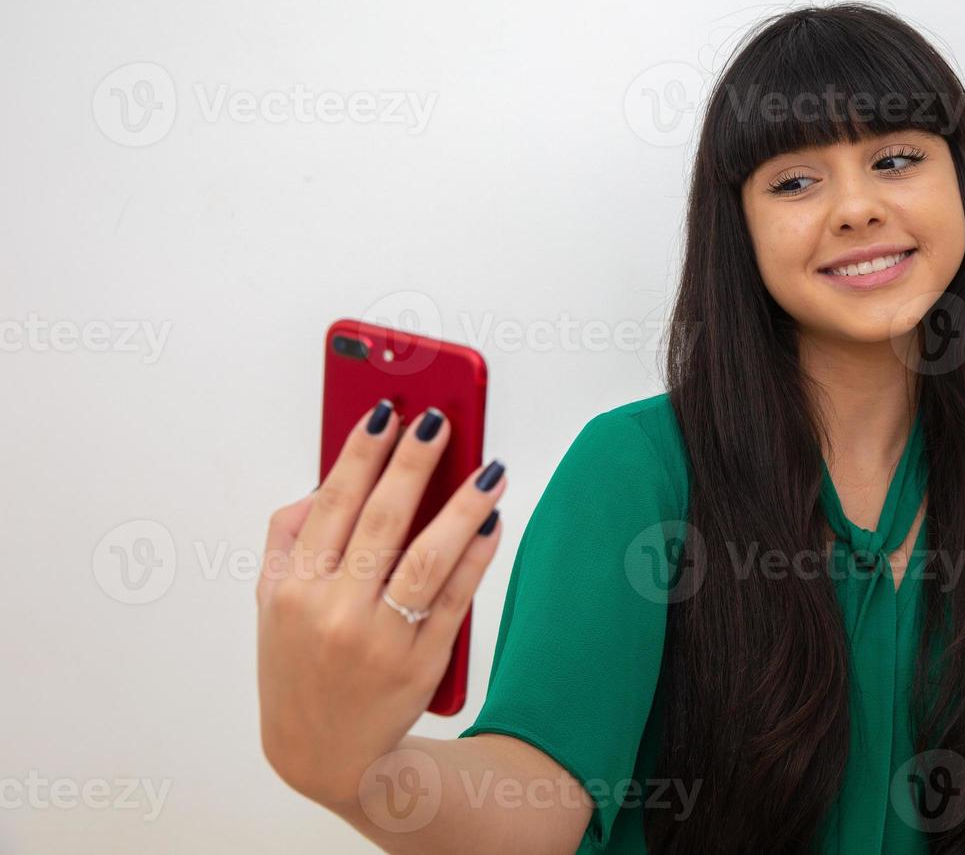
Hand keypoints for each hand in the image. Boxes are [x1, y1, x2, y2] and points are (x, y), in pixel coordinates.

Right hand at [255, 402, 507, 809]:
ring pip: (427, 557)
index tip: (386, 411)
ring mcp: (380, 639)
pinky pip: (456, 598)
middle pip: (381, 521)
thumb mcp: (270, 605)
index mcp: (292, 590)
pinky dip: (477, 554)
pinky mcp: (421, 662)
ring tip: (490, 467)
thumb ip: (288, 539)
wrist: (325, 755)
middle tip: (440, 419)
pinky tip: (493, 521)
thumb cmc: (300, 664)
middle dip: (414, 462)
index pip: (331, 504)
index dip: (360, 453)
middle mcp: (334, 612)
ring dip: (463, 506)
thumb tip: (327, 479)